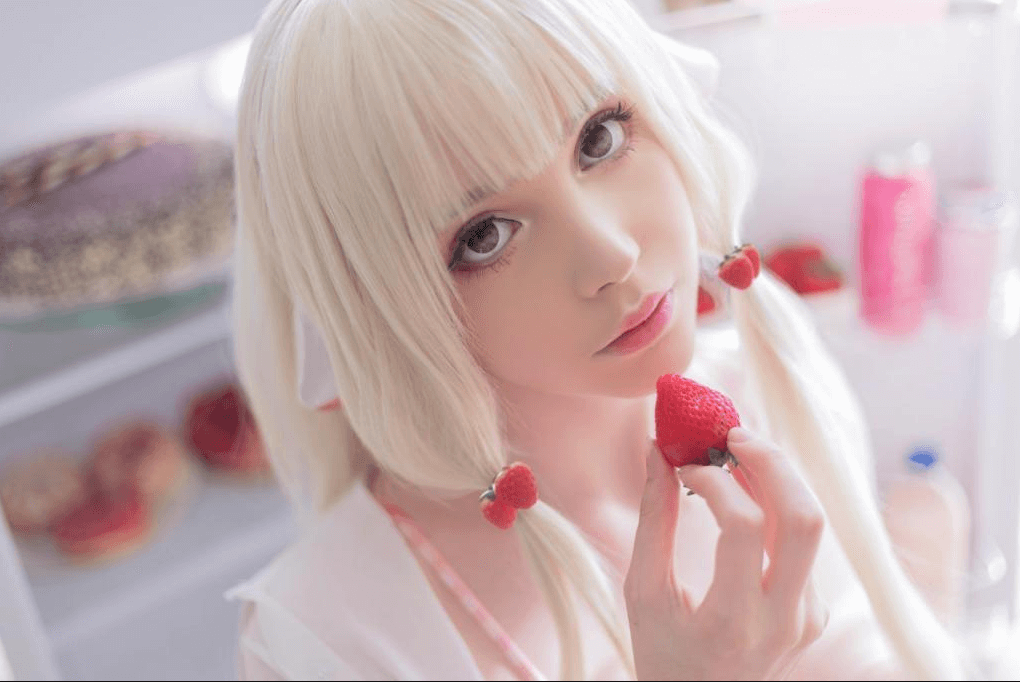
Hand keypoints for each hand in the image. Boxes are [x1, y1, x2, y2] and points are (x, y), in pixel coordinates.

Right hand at [624, 427, 829, 680]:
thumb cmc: (662, 653)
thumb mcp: (644, 591)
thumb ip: (655, 519)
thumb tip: (657, 450)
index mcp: (731, 620)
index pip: (742, 526)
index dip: (714, 480)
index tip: (684, 464)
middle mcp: (782, 620)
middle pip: (804, 519)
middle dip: (772, 462)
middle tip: (732, 433)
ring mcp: (807, 617)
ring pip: (811, 525)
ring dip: (777, 478)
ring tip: (737, 453)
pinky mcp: (815, 612)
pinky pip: (803, 544)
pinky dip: (777, 506)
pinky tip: (747, 492)